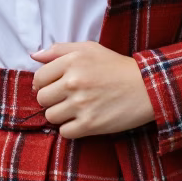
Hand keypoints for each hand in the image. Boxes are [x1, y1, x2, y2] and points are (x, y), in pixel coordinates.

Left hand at [29, 41, 154, 139]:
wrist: (147, 87)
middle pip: (42, 99)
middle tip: (67, 98)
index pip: (38, 79)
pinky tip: (83, 120)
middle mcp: (73, 82)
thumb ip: (59, 50)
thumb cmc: (116, 66)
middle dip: (52, 100)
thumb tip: (34, 56)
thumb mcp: (89, 48)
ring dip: (61, 115)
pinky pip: (64, 132)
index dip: (45, 84)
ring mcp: (81, 104)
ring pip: (51, 116)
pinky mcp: (90, 124)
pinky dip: (71, 129)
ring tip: (77, 109)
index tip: (56, 87)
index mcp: (71, 61)